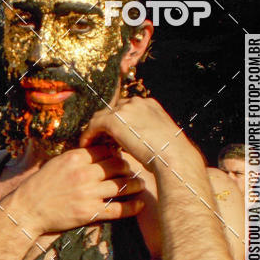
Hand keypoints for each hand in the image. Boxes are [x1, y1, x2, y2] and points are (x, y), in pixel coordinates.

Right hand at [10, 145, 144, 236]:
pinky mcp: (89, 213)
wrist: (27, 209)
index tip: (124, 155)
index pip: (105, 150)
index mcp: (75, 158)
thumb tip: (98, 150)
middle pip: (117, 165)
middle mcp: (84, 174)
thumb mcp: (57, 162)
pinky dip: (132, 207)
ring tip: (140, 184)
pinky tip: (140, 205)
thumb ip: (78, 156)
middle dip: (128, 167)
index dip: (118, 151)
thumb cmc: (41, 185)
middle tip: (134, 170)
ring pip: (122, 185)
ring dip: (135, 185)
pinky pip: (118, 209)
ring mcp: (88, 194)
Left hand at [80, 97, 200, 171]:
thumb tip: (138, 145)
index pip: (127, 109)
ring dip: (96, 129)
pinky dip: (88, 135)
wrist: (173, 157)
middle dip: (106, 124)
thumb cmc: (171, 155)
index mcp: (150, 105)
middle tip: (100, 139)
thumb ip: (147, 135)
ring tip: (92, 143)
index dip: (119, 122)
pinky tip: (85, 146)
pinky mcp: (114, 120)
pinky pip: (94, 125)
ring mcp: (125, 109)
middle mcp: (137, 102)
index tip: (113, 136)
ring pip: (102, 116)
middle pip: (113, 110)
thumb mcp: (161, 139)